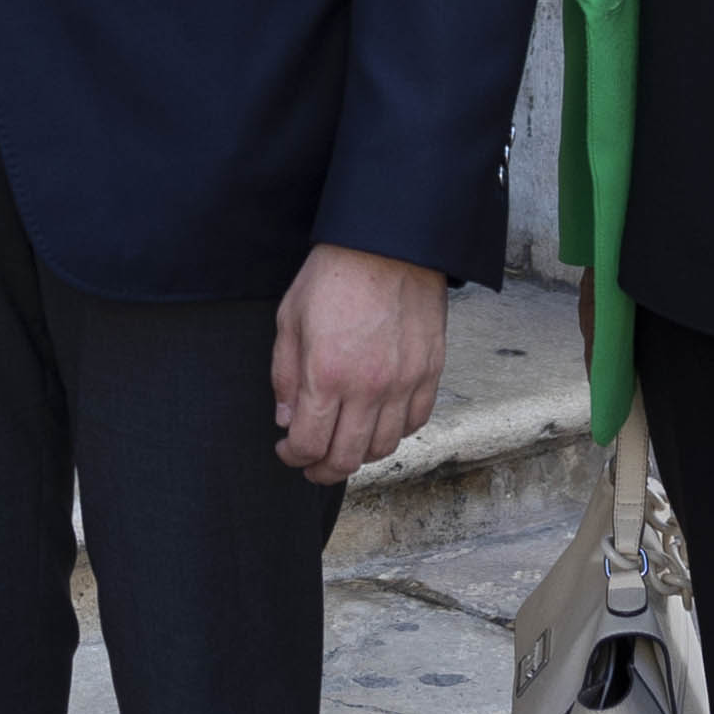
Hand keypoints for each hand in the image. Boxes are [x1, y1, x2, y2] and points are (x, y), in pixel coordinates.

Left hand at [270, 245, 448, 483]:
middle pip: (346, 458)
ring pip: (384, 447)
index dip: (293, 456)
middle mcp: (368, 387)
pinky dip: (396, 432)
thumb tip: (286, 419)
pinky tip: (379, 423)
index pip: (309, 444)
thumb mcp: (290, 319)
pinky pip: (416, 422)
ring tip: (345, 445)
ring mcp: (404, 382)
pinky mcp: (429, 372)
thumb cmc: (334, 275)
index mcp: (326, 374)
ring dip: (359, 455)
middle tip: (312, 465)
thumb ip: (284, 375)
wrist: (388, 243)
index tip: (287, 450)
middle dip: (322, 470)